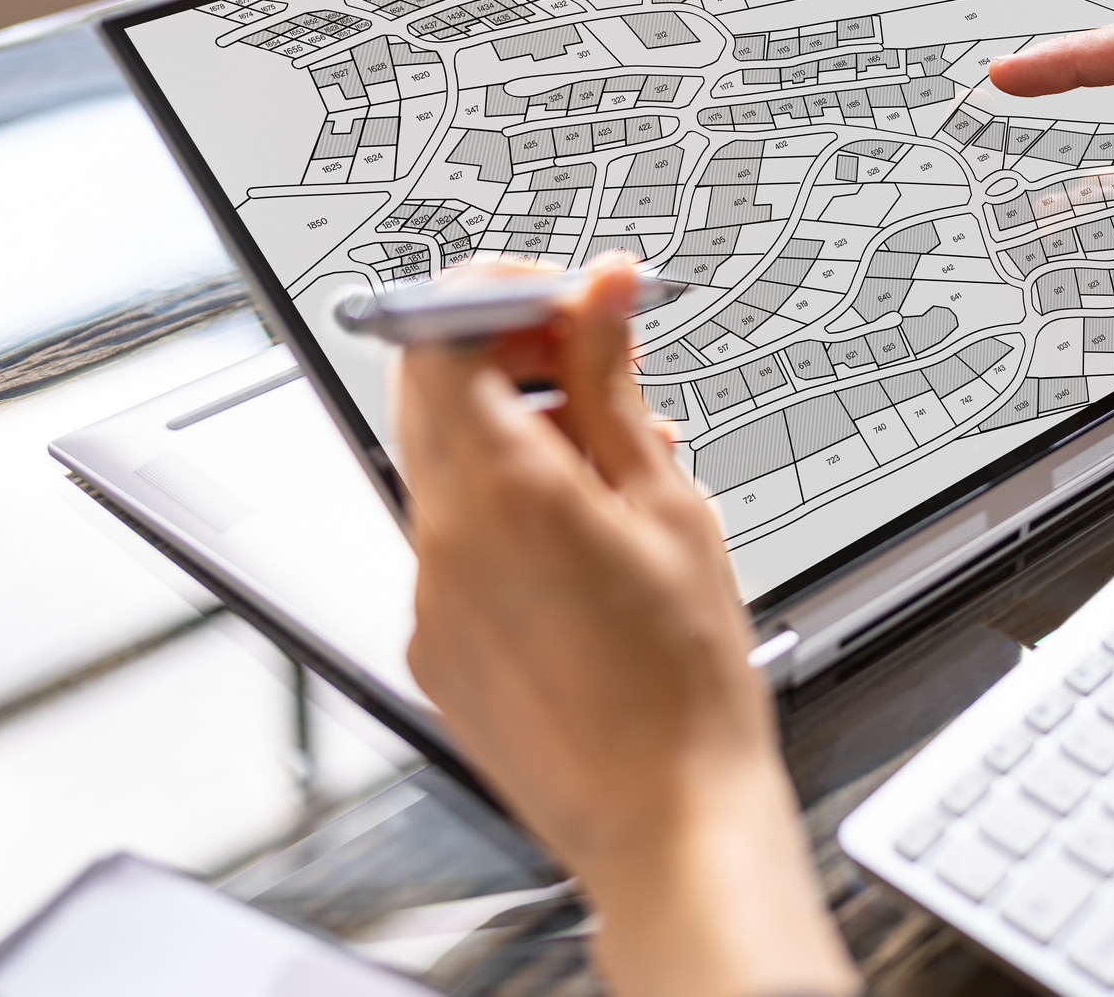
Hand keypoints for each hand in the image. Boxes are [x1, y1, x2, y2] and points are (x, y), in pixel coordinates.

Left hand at [397, 257, 855, 996]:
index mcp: (501, 490)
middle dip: (506, 352)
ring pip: (447, 466)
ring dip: (513, 429)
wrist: (665, 821)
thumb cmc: (684, 683)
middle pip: (430, 393)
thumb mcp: (669, 503)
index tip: (565, 295)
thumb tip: (601, 293)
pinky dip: (506, 508)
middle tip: (591, 353)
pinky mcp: (436, 643)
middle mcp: (442, 539)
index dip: (501, 294)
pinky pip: (454, 540)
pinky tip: (585, 531)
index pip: (445, 337)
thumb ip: (613, 385)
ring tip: (611, 450)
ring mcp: (429, 596)